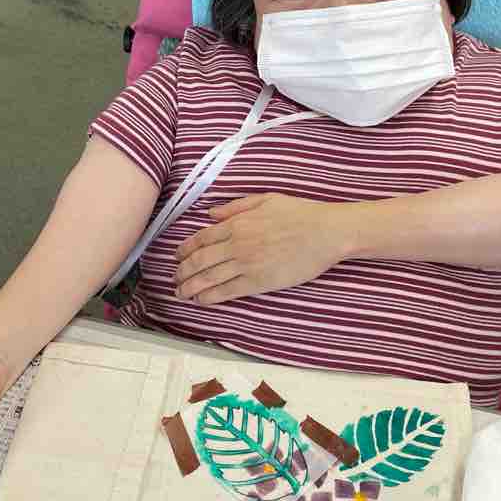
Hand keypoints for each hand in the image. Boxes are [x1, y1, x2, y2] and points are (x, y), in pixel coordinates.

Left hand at [174, 193, 347, 303]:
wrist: (326, 232)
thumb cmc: (300, 213)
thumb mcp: (265, 199)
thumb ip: (235, 207)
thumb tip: (210, 214)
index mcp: (237, 223)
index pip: (201, 239)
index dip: (185, 250)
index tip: (177, 257)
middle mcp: (237, 244)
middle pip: (199, 261)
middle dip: (182, 272)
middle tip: (175, 279)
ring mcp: (247, 264)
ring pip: (209, 278)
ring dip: (190, 287)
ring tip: (181, 293)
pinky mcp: (259, 282)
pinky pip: (227, 291)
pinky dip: (210, 297)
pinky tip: (201, 300)